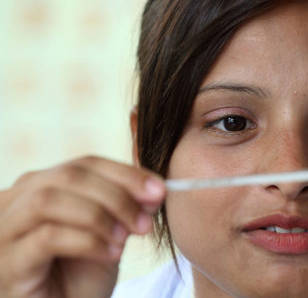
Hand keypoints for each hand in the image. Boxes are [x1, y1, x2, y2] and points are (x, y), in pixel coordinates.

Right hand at [0, 156, 165, 297]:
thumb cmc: (82, 275)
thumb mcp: (111, 233)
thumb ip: (126, 206)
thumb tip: (156, 188)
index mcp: (40, 185)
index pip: (85, 164)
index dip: (126, 174)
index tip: (160, 190)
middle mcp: (15, 201)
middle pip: (68, 175)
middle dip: (117, 195)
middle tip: (146, 221)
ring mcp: (5, 231)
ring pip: (50, 200)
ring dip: (99, 216)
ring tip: (125, 239)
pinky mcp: (7, 263)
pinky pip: (47, 237)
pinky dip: (87, 241)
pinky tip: (111, 255)